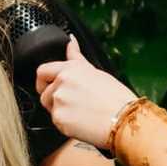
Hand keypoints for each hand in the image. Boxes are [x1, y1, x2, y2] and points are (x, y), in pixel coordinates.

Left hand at [36, 35, 135, 150]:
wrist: (123, 120)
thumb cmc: (116, 98)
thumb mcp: (95, 72)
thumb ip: (76, 58)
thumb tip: (70, 41)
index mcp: (70, 69)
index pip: (42, 71)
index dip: (44, 81)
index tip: (48, 86)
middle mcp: (61, 83)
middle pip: (44, 92)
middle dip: (53, 99)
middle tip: (72, 104)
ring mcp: (59, 101)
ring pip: (50, 108)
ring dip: (60, 111)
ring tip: (80, 113)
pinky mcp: (59, 119)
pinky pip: (56, 122)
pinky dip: (66, 124)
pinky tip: (82, 122)